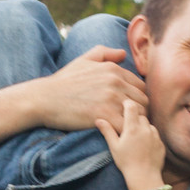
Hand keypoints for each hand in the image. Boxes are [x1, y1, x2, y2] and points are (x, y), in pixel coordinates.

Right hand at [33, 46, 148, 134]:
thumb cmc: (63, 81)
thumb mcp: (83, 60)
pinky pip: (126, 126)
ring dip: (134, 124)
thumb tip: (123, 54)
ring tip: (127, 131)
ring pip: (138, 115)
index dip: (138, 99)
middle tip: (131, 124)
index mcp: (114, 69)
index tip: (131, 110)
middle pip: (143, 101)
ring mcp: (111, 98)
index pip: (141, 86)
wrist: (45, 98)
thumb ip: (105, 53)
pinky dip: (126, 133)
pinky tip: (118, 136)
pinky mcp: (104, 115)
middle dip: (140, 113)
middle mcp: (116, 82)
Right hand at [95, 96, 166, 189]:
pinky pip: (155, 135)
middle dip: (135, 120)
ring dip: (143, 128)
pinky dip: (150, 137)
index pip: (131, 106)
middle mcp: (145, 129)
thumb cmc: (126, 162)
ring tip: (136, 140)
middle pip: (140, 116)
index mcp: (132, 128)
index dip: (127, 104)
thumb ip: (107, 131)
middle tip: (128, 130)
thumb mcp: (114, 147)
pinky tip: (144, 148)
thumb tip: (98, 120)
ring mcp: (155, 136)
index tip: (124, 106)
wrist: (144, 176)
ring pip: (149, 125)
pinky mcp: (160, 143)